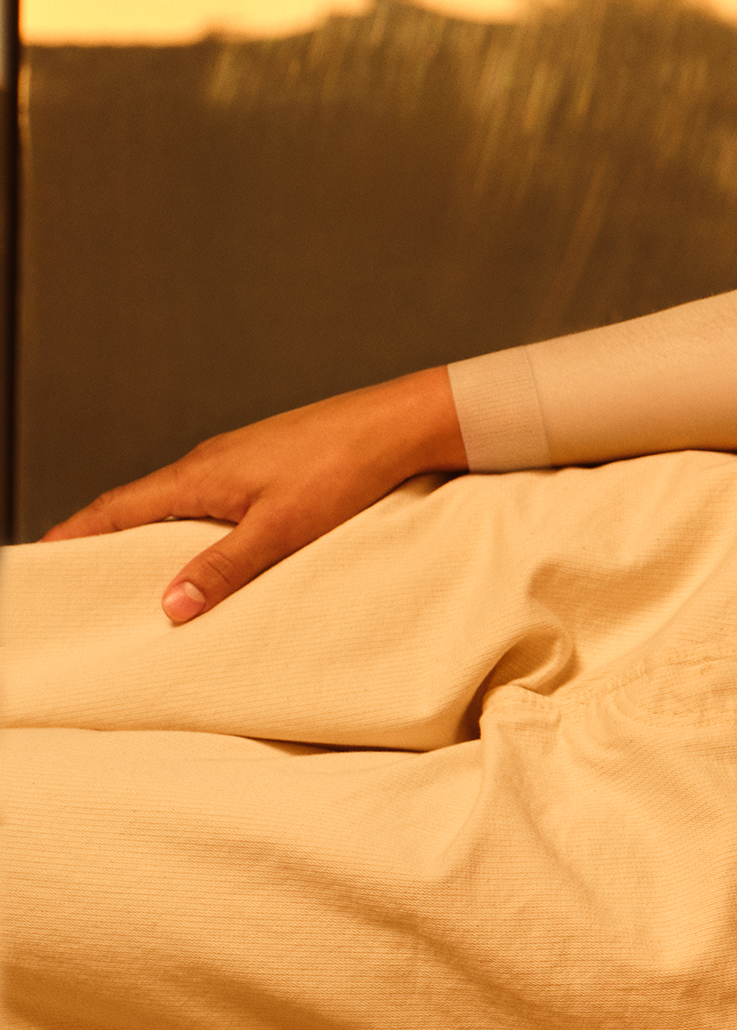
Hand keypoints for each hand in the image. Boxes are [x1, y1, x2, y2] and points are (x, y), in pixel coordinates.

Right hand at [41, 368, 465, 624]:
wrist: (403, 424)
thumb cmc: (347, 468)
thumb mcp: (282, 529)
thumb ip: (224, 568)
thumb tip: (168, 605)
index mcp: (199, 475)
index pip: (115, 509)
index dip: (74, 536)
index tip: (41, 561)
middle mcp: (210, 461)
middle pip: (138, 505)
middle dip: (102, 540)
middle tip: (78, 579)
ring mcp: (240, 459)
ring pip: (176, 501)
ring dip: (150, 534)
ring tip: (136, 575)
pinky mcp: (270, 462)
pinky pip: (212, 497)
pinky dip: (192, 524)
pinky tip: (207, 546)